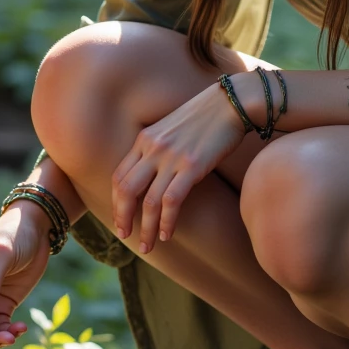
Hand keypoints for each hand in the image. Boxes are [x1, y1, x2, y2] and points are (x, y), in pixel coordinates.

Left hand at [112, 79, 249, 253]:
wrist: (232, 102)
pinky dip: (167, 222)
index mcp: (145, 139)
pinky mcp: (192, 166)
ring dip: (146, 228)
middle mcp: (153, 148)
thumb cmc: (206, 117)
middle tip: (125, 236)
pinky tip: (168, 234)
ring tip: (148, 245)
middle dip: (123, 218)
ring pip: (148, 202)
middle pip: (126, 190)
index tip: (120, 219)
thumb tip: (153, 174)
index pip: (119, 176)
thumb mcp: (172, 129)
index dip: (116, 202)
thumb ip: (158, 149)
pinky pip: (172, 201)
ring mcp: (172, 157)